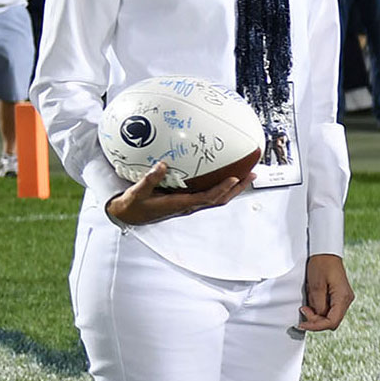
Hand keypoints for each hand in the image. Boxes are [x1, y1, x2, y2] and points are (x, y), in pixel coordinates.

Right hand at [104, 161, 250, 225]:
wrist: (128, 215)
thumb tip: (162, 165)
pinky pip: (209, 195)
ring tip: (246, 175)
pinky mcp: (187, 201)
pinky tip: (225, 177)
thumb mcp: (138, 192)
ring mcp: (189, 205)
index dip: (222, 189)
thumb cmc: (134, 205)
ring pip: (217, 198)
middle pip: (220, 199)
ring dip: (233, 188)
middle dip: (237, 188)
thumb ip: (150, 179)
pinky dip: (221, 187)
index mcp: (180, 205)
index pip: (207, 198)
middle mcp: (189, 206)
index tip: (235, 178)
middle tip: (252, 175)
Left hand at [298, 253, 353, 330]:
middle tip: (303, 311)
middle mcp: (346, 299)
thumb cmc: (321, 265)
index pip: (332, 322)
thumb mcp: (315, 286)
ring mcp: (344, 298)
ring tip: (306, 307)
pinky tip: (312, 304)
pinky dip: (320, 310)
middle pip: (332, 321)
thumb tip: (317, 317)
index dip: (316, 326)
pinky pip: (330, 309)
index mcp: (342, 297)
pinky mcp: (339, 296)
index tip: (302, 323)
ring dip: (317, 316)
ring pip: (331, 316)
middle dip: (316, 321)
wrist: (326, 252)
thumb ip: (317, 305)